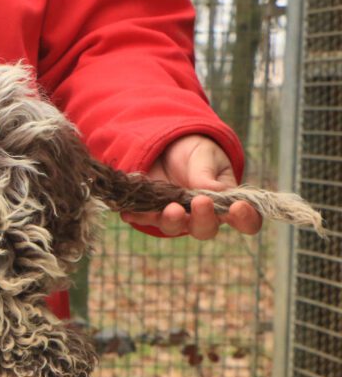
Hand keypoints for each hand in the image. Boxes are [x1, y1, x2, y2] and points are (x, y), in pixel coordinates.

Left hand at [120, 134, 261, 239]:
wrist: (167, 147)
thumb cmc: (196, 152)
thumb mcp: (205, 156)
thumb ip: (207, 176)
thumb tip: (211, 194)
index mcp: (228, 203)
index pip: (246, 220)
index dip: (246, 219)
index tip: (239, 208)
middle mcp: (202, 216)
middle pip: (206, 229)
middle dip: (204, 218)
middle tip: (201, 202)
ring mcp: (176, 216)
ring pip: (175, 228)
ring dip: (172, 220)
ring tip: (171, 208)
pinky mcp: (152, 212)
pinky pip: (144, 219)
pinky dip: (138, 216)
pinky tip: (130, 211)